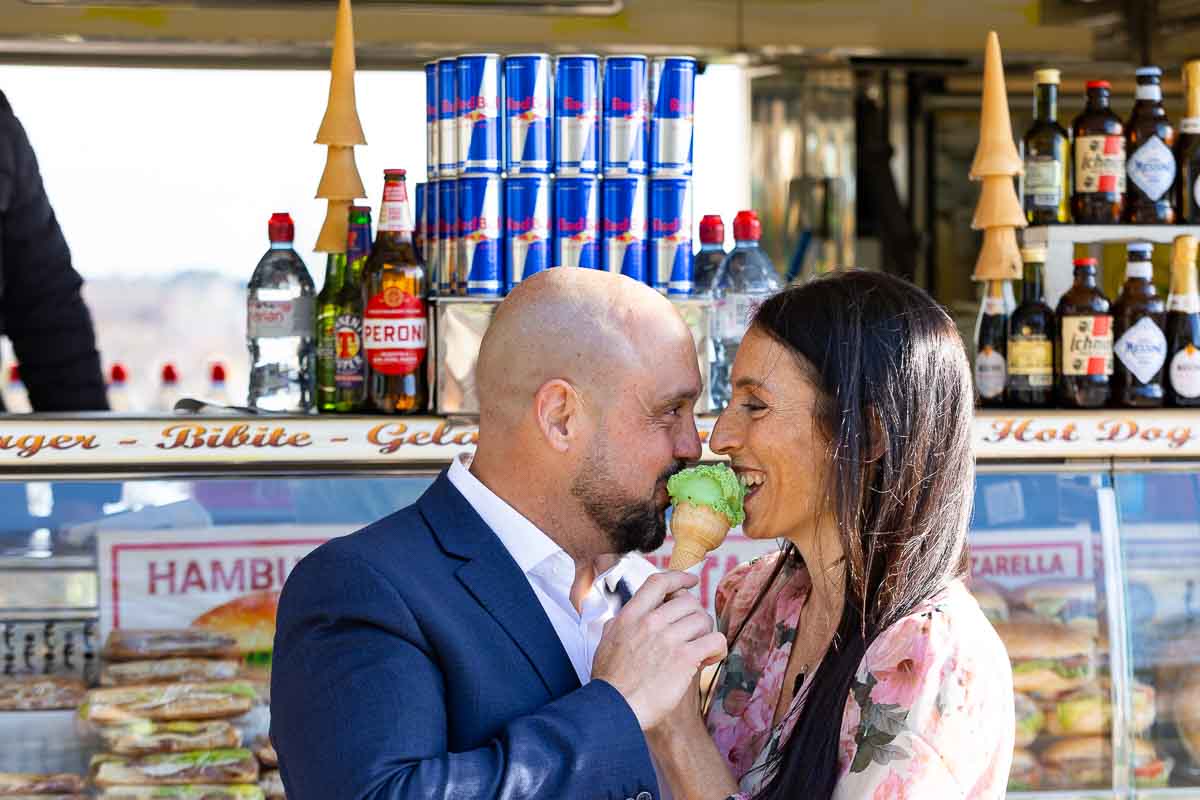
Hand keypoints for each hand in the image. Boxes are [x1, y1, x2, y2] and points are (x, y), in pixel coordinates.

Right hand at [592, 571, 726, 731]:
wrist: (616, 709)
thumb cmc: (610, 682)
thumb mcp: (605, 643)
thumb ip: (618, 625)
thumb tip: (625, 616)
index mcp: (630, 616)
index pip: (658, 583)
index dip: (679, 577)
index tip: (691, 580)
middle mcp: (650, 622)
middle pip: (687, 601)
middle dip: (696, 615)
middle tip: (695, 632)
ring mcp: (668, 638)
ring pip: (703, 619)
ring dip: (706, 633)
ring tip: (701, 648)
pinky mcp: (684, 658)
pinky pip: (714, 640)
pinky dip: (717, 648)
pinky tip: (710, 658)